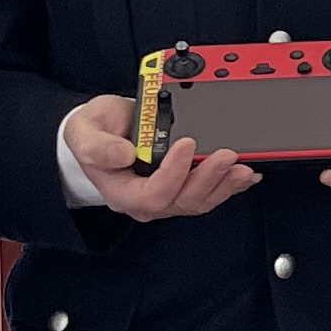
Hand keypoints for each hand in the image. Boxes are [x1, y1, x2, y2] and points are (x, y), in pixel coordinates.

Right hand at [63, 92, 258, 219]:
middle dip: (208, 178)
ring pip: (200, 200)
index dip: (173, 173)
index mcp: (123, 191)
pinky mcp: (183, 186)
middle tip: (226, 156)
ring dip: (224, 185)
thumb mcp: (84, 132)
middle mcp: (147, 199)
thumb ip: (98, 146)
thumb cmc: (94, 132)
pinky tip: (245, 176)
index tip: (186, 144)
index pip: (152, 194)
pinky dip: (229, 185)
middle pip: (183, 200)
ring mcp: (168, 194)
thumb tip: (124, 155)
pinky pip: (208, 193)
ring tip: (242, 167)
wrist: (104, 130)